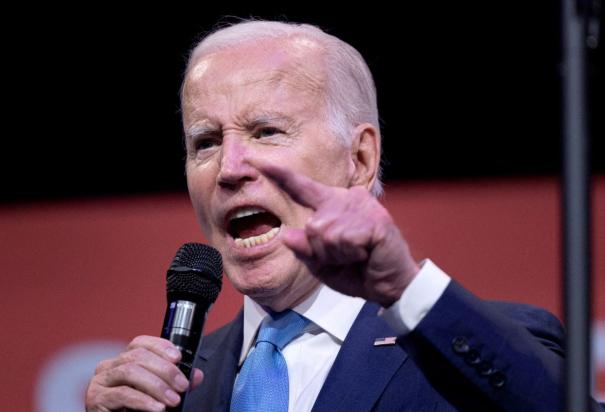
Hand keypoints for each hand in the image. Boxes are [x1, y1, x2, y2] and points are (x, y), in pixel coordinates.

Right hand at [85, 335, 203, 410]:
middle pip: (138, 356)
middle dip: (165, 370)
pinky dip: (144, 401)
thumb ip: (175, 383)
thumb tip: (196, 375)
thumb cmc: (134, 410)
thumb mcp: (158, 394)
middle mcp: (109, 366)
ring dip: (157, 385)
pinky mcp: (96, 399)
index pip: (141, 343)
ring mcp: (100, 382)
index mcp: (123, 360)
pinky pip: (122, 394)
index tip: (178, 358)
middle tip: (182, 386)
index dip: (161, 346)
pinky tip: (158, 408)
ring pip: (130, 371)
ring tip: (173, 400)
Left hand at [258, 162, 419, 307]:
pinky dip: (349, 254)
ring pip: (324, 233)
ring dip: (336, 254)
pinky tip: (365, 254)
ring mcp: (362, 207)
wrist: (392, 284)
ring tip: (357, 255)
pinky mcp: (375, 220)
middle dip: (322, 251)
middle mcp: (347, 198)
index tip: (257, 161)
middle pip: (311, 225)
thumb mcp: (322, 264)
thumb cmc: (358, 270)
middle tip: (346, 258)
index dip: (280, 175)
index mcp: (333, 205)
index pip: (303, 188)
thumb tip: (286, 234)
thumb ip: (304, 249)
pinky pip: (342, 239)